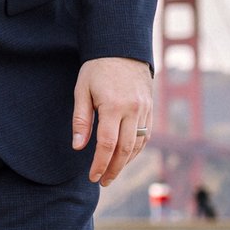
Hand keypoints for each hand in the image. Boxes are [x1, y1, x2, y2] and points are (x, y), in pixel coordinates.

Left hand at [72, 57, 153, 186]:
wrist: (122, 47)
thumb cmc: (97, 68)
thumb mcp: (82, 90)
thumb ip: (81, 120)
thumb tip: (78, 147)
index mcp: (114, 106)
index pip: (107, 144)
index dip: (100, 164)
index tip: (92, 176)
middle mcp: (133, 110)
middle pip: (125, 149)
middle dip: (114, 169)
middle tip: (103, 182)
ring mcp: (145, 109)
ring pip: (138, 144)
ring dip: (126, 162)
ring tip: (112, 173)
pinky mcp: (150, 107)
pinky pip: (146, 134)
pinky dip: (136, 149)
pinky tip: (125, 157)